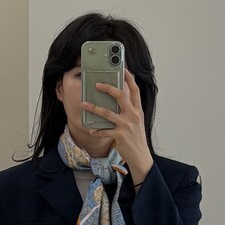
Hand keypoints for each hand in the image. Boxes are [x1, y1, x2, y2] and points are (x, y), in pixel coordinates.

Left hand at [81, 68, 153, 184]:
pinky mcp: (119, 135)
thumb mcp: (136, 122)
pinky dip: (96, 130)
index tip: (123, 68)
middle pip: (120, 96)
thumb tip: (116, 100)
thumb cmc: (136, 138)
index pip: (135, 90)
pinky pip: (104, 130)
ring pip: (107, 112)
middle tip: (97, 84)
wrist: (141, 156)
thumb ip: (129, 110)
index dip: (129, 78)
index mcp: (138, 110)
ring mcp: (126, 125)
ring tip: (84, 104)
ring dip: (94, 108)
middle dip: (108, 88)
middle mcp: (133, 115)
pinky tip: (90, 130)